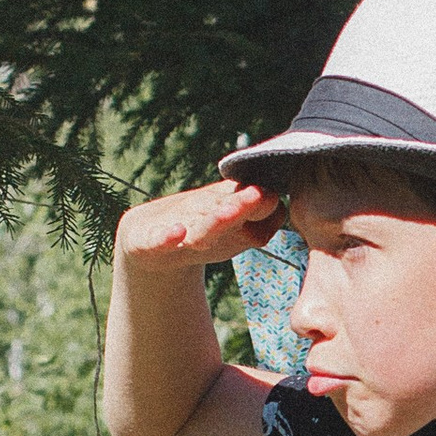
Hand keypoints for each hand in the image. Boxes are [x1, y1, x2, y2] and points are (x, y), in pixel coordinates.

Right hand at [113, 177, 284, 277]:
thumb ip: (261, 223)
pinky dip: (167, 237)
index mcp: (225, 212)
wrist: (145, 240)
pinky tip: (177, 231)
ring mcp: (177, 229)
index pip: (252, 209)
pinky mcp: (147, 242)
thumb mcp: (229, 229)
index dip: (265, 205)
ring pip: (200, 226)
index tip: (278, 196)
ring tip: (230, 212)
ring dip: (216, 219)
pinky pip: (157, 240)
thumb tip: (290, 212)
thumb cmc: (199, 232)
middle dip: (244, 205)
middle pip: (227, 211)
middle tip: (260, 194)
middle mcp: (203, 216)